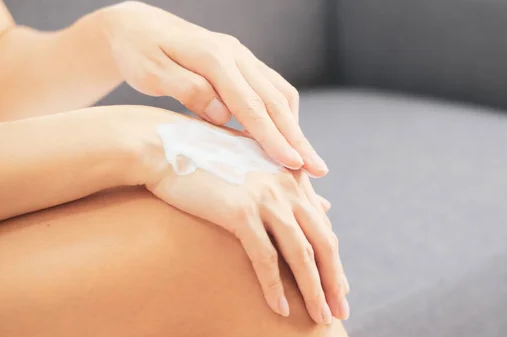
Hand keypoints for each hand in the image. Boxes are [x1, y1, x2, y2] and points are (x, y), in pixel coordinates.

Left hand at [98, 1, 328, 176]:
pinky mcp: (242, 64)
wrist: (138, 27)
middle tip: (319, 170)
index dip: (273, 137)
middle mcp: (236, 55)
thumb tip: (224, 114)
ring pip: (280, 94)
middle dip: (298, 138)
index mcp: (214, 57)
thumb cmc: (138, 53)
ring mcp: (242, 58)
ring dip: (295, 128)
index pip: (251, 105)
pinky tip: (284, 138)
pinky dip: (282, 116)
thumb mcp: (151, 72)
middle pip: (276, 101)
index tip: (293, 164)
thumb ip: (189, 90)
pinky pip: (272, 90)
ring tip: (307, 161)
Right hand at [126, 108, 348, 322]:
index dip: (332, 261)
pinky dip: (274, 287)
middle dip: (333, 281)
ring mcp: (266, 198)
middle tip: (340, 311)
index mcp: (293, 176)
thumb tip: (326, 206)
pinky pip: (265, 258)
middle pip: (322, 242)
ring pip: (300, 253)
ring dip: (313, 290)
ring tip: (320, 317)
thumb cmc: (209, 158)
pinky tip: (279, 308)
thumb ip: (294, 189)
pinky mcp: (241, 211)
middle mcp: (287, 186)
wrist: (165, 146)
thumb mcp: (258, 168)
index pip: (323, 227)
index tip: (337, 287)